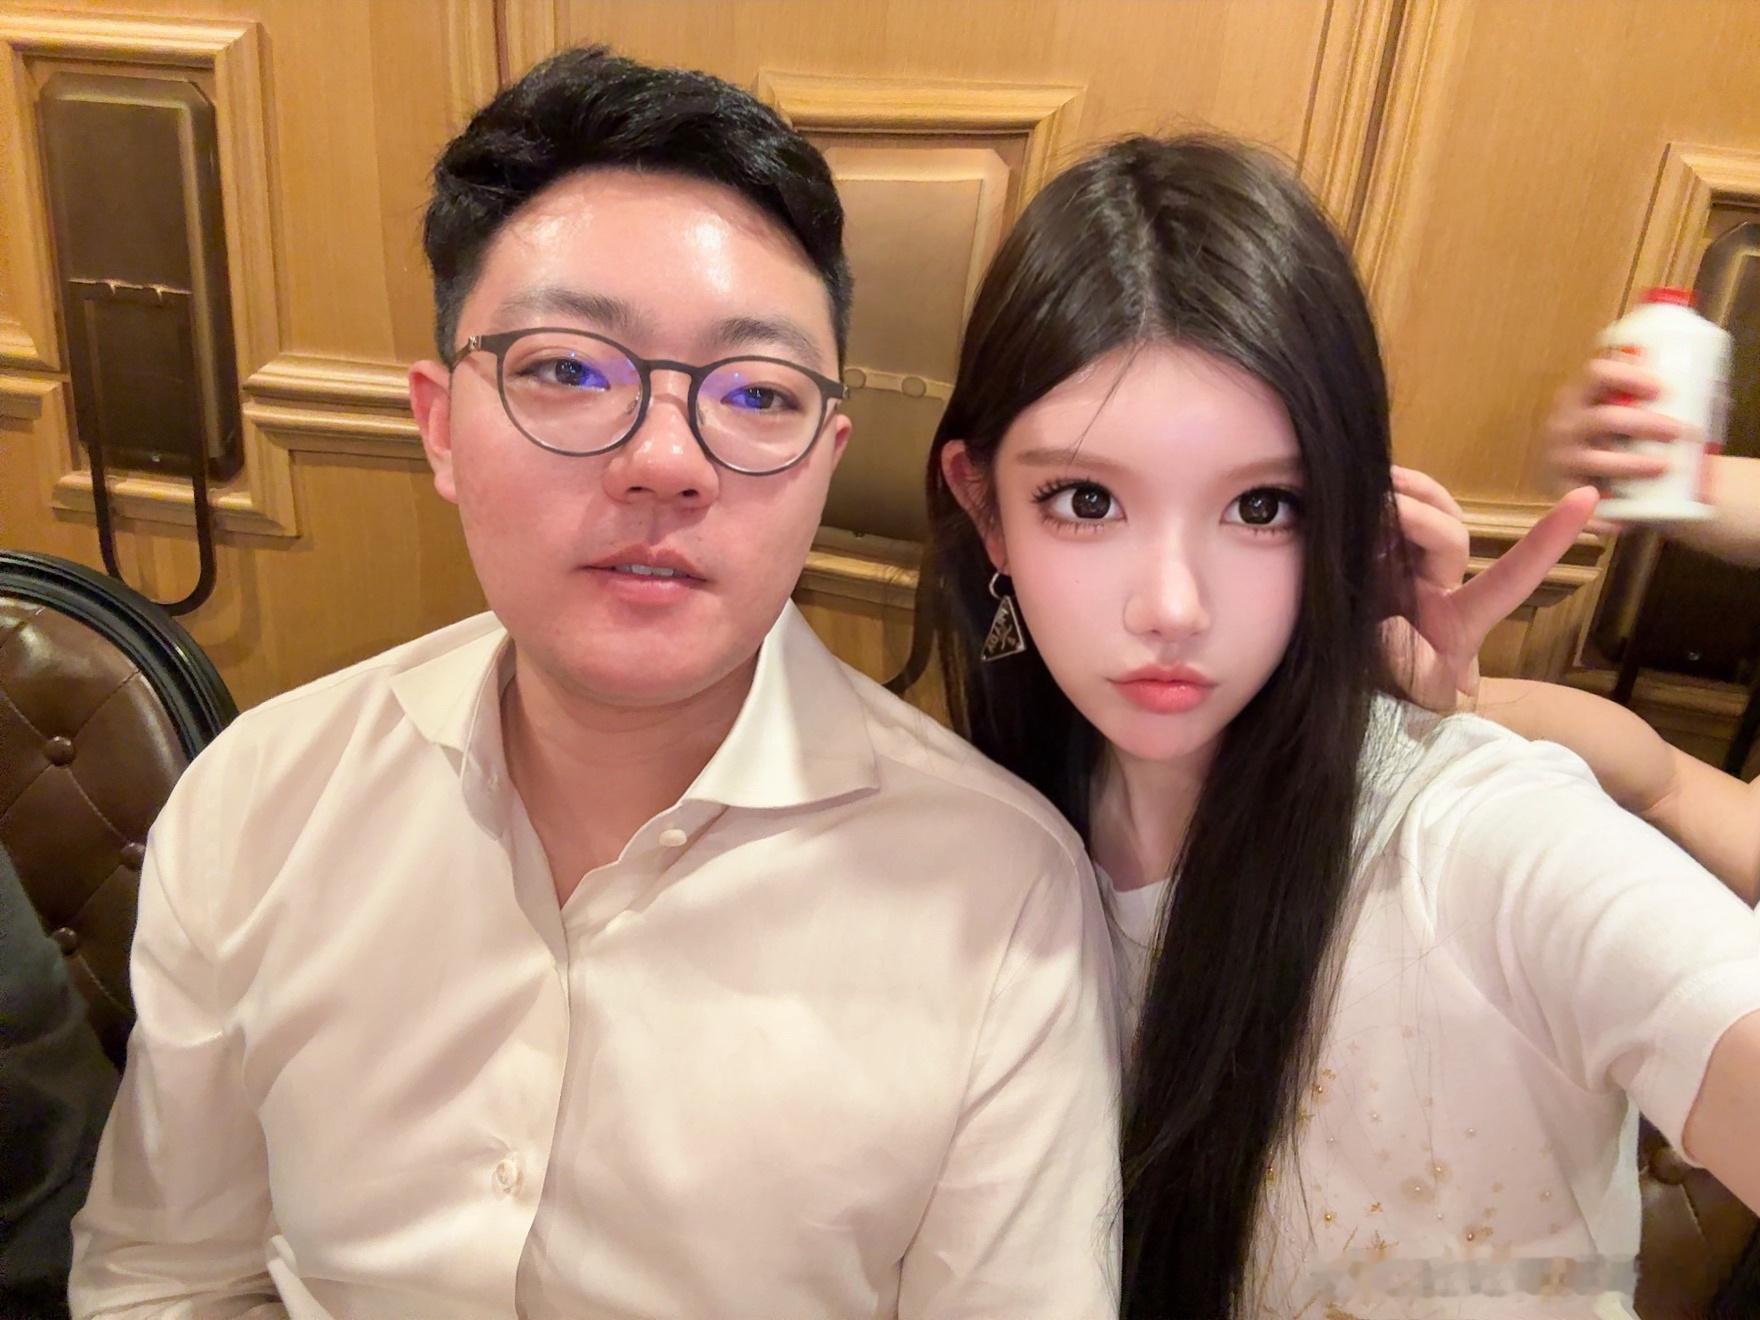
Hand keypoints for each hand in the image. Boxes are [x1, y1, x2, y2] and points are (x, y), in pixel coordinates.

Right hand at [1382, 466, 1599, 711]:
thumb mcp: (1413, 693)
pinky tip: (1346, 498)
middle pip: (1452, 532)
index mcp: (1460, 619)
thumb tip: (1391, 624)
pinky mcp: (1367, 558)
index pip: (1511, 577)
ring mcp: (1403, 570)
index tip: (1585, 499)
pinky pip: (1380, 517)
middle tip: (1380, 509)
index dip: (1547, 541)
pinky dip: (1369, 501)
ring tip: (1363, 492)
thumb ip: (1410, 664)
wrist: (1364, 699)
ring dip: (1402, 495)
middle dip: (1421, 514)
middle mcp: (1437, 586)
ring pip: (1423, 513)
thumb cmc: (1394, 702)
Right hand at [1543, 357, 1678, 531]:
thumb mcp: (1609, 409)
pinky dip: (1601, 514)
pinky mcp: (1558, 490)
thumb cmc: (1604, 437)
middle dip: (1646, 425)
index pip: (1597, 374)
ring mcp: (1559, 459)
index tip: (1662, 390)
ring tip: (1662, 468)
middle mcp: (1564, 426)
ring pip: (1596, 459)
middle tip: (1678, 432)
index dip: (1629, 378)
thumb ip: (1639, 400)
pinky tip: (1622, 522)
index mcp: (1578, 397)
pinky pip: (1578, 504)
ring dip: (1632, 465)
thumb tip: (1711, 395)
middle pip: (1605, 418)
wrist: (1567, 472)